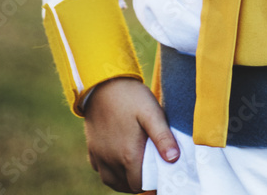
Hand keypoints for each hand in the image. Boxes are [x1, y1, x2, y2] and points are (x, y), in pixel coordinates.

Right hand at [84, 77, 179, 192]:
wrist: (102, 83)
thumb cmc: (131, 97)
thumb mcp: (152, 113)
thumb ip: (163, 137)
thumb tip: (174, 159)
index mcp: (128, 155)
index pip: (140, 185)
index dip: (152, 184)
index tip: (161, 175)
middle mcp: (111, 161)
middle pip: (127, 186)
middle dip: (140, 182)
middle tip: (152, 169)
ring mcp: (99, 156)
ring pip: (112, 181)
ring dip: (125, 180)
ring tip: (138, 169)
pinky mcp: (92, 149)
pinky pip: (101, 170)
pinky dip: (112, 171)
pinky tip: (120, 160)